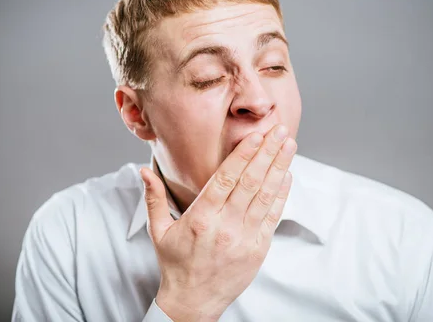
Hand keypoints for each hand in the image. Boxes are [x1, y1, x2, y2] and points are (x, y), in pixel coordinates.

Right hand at [140, 124, 296, 321]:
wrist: (193, 302)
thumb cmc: (175, 263)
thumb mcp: (158, 231)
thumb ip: (153, 198)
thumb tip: (143, 170)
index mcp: (200, 219)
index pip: (226, 179)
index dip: (243, 155)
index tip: (257, 135)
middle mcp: (224, 227)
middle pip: (250, 182)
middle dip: (267, 153)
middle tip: (279, 129)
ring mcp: (244, 239)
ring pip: (265, 196)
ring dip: (279, 168)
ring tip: (289, 145)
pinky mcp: (257, 250)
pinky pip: (272, 217)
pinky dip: (281, 195)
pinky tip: (287, 175)